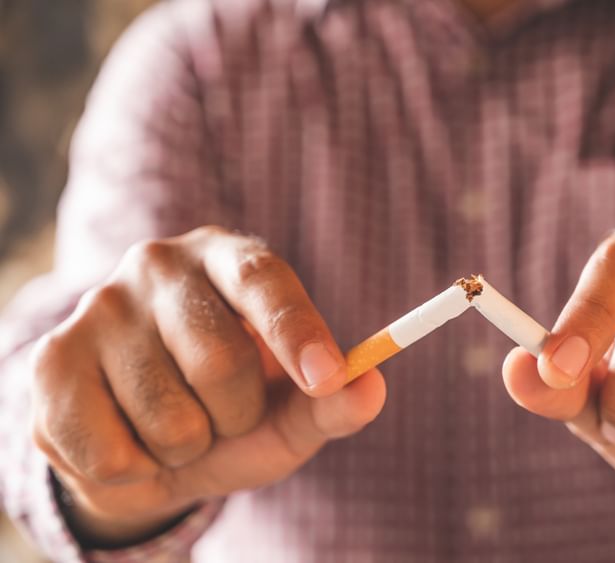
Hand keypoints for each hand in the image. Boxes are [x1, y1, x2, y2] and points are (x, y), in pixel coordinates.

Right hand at [30, 226, 385, 545]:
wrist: (143, 441)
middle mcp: (159, 265)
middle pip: (220, 359)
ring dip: (187, 449)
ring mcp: (98, 308)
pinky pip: (110, 451)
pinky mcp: (50, 361)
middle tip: (224, 414)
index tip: (326, 379)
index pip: (263, 280)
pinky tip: (128, 440)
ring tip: (175, 426)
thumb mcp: (290, 411)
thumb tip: (371, 387)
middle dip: (238, 416)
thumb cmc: (230, 410)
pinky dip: (136, 470)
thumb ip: (332, 403)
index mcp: (229, 258)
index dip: (297, 332)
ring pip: (168, 417)